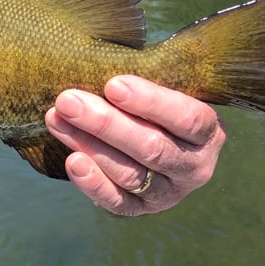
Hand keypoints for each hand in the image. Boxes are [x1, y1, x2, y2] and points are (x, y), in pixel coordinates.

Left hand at [45, 75, 226, 215]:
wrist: (151, 135)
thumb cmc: (151, 102)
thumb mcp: (163, 86)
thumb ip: (146, 76)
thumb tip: (100, 56)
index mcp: (208, 130)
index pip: (186, 117)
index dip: (150, 101)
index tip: (112, 84)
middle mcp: (195, 166)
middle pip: (151, 147)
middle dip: (105, 122)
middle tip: (68, 100)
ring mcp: (169, 192)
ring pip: (130, 173)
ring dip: (88, 144)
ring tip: (56, 119)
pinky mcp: (142, 209)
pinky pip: (118, 202)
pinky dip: (93, 183)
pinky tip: (72, 161)